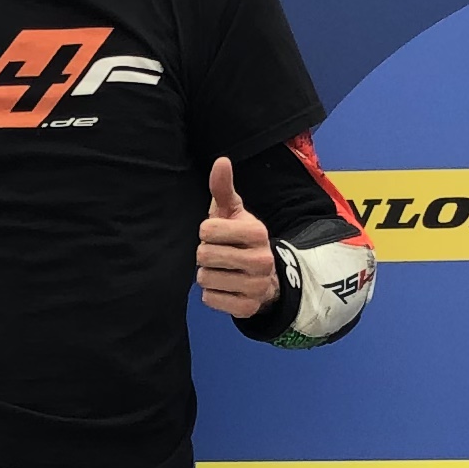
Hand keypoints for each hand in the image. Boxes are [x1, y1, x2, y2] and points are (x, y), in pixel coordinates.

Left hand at [196, 158, 277, 317]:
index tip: (218, 235)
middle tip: (219, 254)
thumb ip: (224, 188)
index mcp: (257, 231)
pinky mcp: (247, 308)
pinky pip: (210, 299)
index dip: (206, 232)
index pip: (207, 230)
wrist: (264, 277)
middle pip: (204, 255)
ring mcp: (256, 286)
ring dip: (207, 275)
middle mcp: (261, 259)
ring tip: (222, 270)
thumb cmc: (240, 239)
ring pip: (205, 279)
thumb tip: (221, 160)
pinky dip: (211, 294)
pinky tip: (225, 287)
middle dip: (205, 254)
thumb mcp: (233, 213)